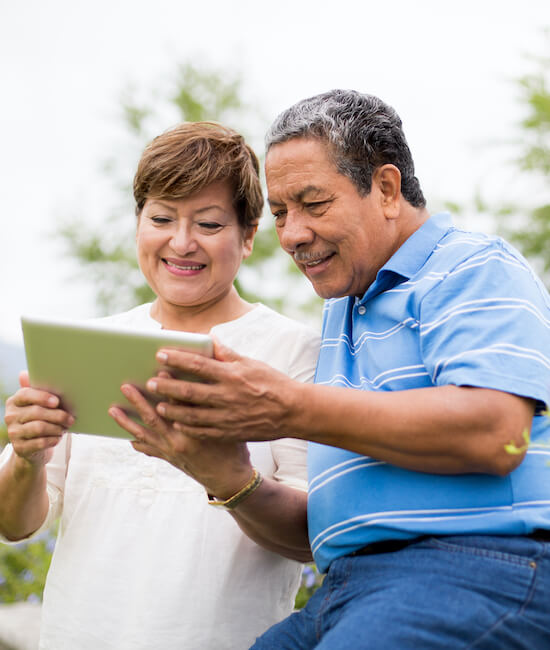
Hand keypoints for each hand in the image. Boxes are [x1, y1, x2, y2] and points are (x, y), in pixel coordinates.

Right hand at [4, 371, 73, 467]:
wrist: (33, 447)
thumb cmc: (41, 419)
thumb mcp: (39, 404)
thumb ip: (38, 390)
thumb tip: (24, 373)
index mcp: (15, 401)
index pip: (25, 395)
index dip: (42, 397)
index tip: (57, 402)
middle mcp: (10, 416)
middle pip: (36, 412)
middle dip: (58, 415)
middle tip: (71, 419)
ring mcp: (13, 432)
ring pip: (39, 427)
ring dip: (57, 428)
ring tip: (65, 428)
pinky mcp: (19, 448)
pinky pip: (40, 442)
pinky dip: (53, 439)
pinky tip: (58, 437)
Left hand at [109, 381, 253, 497]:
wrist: (229, 479)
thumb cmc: (232, 450)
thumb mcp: (225, 426)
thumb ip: (212, 406)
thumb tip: (202, 384)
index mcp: (194, 431)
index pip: (177, 403)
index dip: (168, 387)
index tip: (159, 373)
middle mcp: (178, 441)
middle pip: (153, 417)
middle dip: (138, 401)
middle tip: (126, 387)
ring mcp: (171, 451)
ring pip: (144, 434)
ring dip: (127, 422)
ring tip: (113, 410)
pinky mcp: (169, 459)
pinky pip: (149, 450)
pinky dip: (138, 443)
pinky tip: (129, 438)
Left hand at [143, 339, 297, 443]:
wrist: (293, 411)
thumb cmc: (272, 383)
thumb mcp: (251, 364)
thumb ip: (227, 354)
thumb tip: (209, 339)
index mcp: (232, 375)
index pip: (198, 365)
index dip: (177, 359)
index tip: (160, 354)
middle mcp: (228, 396)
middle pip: (190, 392)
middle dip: (167, 387)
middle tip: (150, 383)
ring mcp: (228, 417)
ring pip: (192, 415)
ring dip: (172, 410)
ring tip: (158, 405)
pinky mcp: (231, 433)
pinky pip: (204, 432)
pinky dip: (188, 428)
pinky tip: (176, 423)